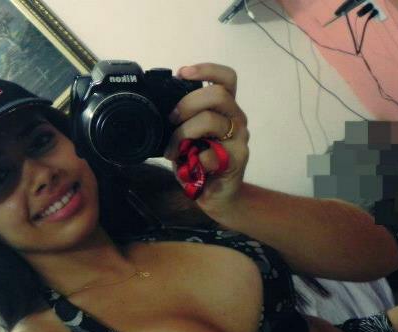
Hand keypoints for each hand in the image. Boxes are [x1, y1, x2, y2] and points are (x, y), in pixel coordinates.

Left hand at [163, 62, 249, 213]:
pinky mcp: (237, 160)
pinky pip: (211, 154)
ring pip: (212, 120)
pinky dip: (194, 159)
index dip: (206, 70)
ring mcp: (239, 139)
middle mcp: (236, 120)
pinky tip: (190, 166)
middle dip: (188, 102)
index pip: (226, 78)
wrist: (219, 196)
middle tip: (172, 118)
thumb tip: (158, 109)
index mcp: (226, 109)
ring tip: (173, 149)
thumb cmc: (202, 163)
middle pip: (218, 94)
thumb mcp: (189, 136)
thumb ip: (182, 121)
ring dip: (184, 133)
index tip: (182, 73)